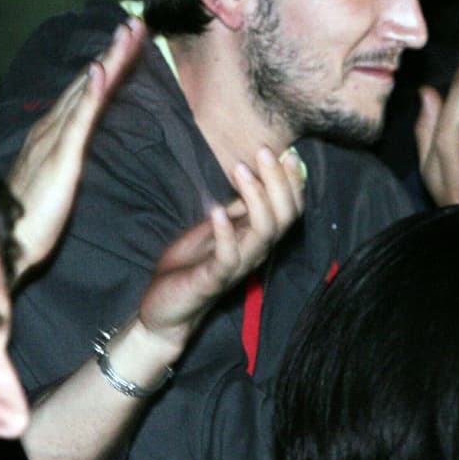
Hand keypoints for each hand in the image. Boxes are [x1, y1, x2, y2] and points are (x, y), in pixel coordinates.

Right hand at [7, 16, 146, 273]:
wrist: (1, 244)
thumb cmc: (27, 217)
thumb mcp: (56, 177)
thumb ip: (67, 152)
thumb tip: (82, 136)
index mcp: (54, 132)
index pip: (88, 90)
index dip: (110, 64)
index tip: (131, 39)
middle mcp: (51, 127)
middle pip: (89, 82)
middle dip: (114, 51)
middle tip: (136, 22)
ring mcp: (54, 140)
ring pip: (86, 91)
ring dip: (108, 60)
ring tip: (126, 33)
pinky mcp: (60, 159)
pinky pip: (78, 121)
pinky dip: (90, 93)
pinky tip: (101, 71)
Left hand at [137, 147, 305, 348]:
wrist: (166, 308)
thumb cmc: (193, 264)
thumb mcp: (218, 227)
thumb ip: (238, 208)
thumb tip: (256, 173)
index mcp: (258, 238)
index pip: (289, 210)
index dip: (292, 182)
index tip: (286, 153)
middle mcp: (255, 252)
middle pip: (284, 218)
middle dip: (278, 182)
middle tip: (263, 151)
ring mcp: (236, 267)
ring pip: (264, 233)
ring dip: (255, 198)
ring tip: (240, 169)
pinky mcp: (213, 280)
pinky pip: (228, 257)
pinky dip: (225, 232)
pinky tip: (217, 210)